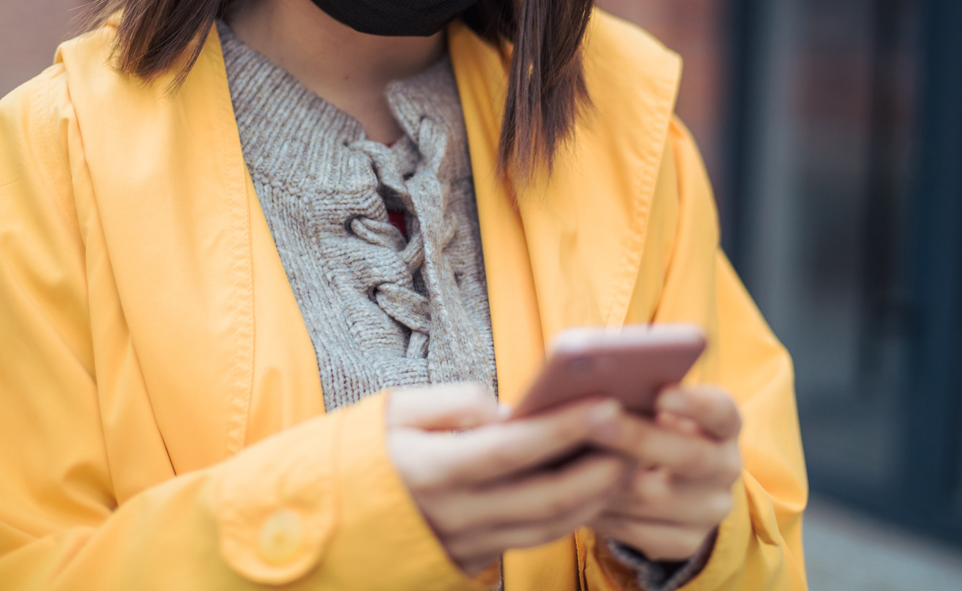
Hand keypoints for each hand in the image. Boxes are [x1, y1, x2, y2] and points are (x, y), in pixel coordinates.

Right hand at [386, 383, 630, 576]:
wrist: (326, 520)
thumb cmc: (364, 452)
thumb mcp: (393, 411)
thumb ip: (451, 402)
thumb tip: (502, 408)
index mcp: (431, 471)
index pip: (512, 449)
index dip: (563, 428)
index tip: (605, 403)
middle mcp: (453, 516)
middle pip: (544, 498)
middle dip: (598, 469)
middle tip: (635, 437)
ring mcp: (466, 545)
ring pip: (547, 528)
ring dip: (595, 497)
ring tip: (627, 460)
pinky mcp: (474, 560)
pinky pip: (533, 539)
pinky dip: (571, 516)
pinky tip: (594, 488)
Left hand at [588, 385, 742, 561]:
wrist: (670, 478)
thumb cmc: (650, 422)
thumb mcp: (655, 402)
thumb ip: (640, 393)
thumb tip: (598, 387)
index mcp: (725, 424)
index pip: (721, 411)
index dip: (694, 404)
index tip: (663, 392)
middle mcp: (726, 468)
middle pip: (688, 457)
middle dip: (637, 439)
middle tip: (595, 422)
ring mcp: (709, 510)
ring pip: (654, 498)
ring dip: (607, 477)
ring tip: (570, 457)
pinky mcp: (685, 542)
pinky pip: (637, 531)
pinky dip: (602, 510)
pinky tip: (573, 492)